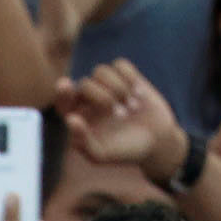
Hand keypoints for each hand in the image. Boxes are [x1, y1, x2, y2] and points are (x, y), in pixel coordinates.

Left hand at [58, 59, 189, 188]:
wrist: (157, 142)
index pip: (63, 99)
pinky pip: (120, 65)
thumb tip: (70, 118)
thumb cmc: (125, 151)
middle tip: (123, 116)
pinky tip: (139, 94)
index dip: (63, 91)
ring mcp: (107, 85)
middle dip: (104, 98)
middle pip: (86, 83)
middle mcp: (89, 98)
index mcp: (79, 116)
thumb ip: (83, 141)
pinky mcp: (126, 76)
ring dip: (119, 89)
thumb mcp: (102, 155)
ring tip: (134, 108)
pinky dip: (129, 78)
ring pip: (101, 71)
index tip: (66, 85)